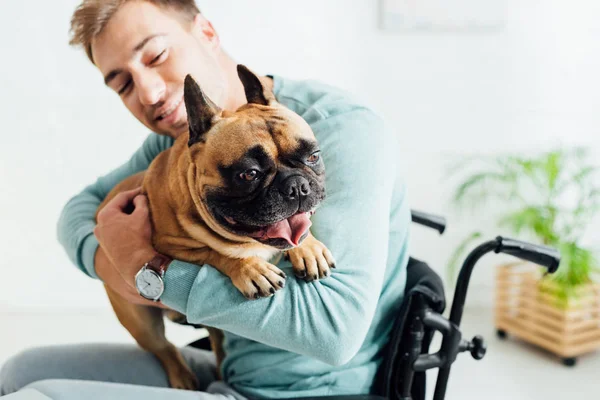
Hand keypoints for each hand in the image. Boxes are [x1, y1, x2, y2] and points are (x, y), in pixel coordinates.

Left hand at [94, 187, 168, 307]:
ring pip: (116, 220)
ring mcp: (100, 237)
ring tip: (141, 214)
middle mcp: (98, 224)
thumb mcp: (143, 215)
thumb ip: (141, 201)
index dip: (135, 193)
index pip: (122, 197)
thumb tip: (139, 197)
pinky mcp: (105, 246)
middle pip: (117, 208)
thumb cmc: (139, 238)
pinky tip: (135, 227)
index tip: (145, 190)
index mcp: (105, 214)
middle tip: (144, 201)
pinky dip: (124, 226)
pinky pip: (115, 230)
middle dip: (131, 204)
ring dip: (127, 215)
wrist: (137, 265)